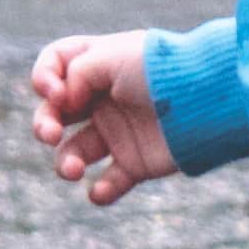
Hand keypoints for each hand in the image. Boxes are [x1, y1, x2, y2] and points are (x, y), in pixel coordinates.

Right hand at [31, 29, 175, 206]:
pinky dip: (100, 192)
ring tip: (71, 170)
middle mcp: (105, 98)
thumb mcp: (109, 56)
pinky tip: (98, 192)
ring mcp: (120, 132)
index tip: (56, 92)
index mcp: (98, 64)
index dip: (43, 78)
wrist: (205, 99)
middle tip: (50, 134)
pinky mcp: (136, 162)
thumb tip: (61, 102)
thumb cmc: (157, 69)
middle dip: (43, 124)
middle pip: (55, 114)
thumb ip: (74, 73)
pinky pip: (110, 183)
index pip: (55, 65)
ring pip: (74, 153)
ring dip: (64, 163)